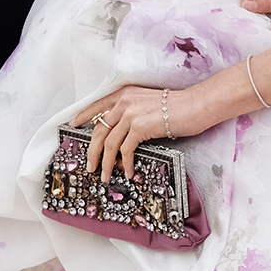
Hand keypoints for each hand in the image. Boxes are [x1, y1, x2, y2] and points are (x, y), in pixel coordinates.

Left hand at [74, 84, 202, 181]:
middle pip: (99, 129)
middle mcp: (124, 102)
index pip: (97, 106)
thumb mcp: (148, 103)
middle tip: (90, 165)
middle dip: (92, 150)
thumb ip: (132, 113)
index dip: (83, 116)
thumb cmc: (178, 107)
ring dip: (106, 163)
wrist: (197, 105)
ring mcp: (131, 114)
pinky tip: (128, 172)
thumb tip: (120, 134)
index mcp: (125, 94)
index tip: (73, 125)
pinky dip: (126, 164)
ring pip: (108, 143)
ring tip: (105, 175)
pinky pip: (125, 150)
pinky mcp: (140, 127)